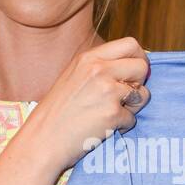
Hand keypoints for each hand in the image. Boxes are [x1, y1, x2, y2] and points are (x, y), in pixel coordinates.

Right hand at [27, 36, 150, 174]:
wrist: (42, 140)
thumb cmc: (56, 112)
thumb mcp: (73, 77)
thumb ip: (99, 68)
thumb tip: (131, 65)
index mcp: (88, 58)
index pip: (130, 44)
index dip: (139, 58)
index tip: (134, 72)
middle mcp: (99, 70)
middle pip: (142, 66)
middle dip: (140, 83)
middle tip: (125, 96)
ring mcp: (107, 91)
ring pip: (142, 94)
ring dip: (132, 107)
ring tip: (111, 113)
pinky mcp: (112, 114)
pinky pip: (132, 118)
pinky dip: (122, 126)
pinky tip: (103, 128)